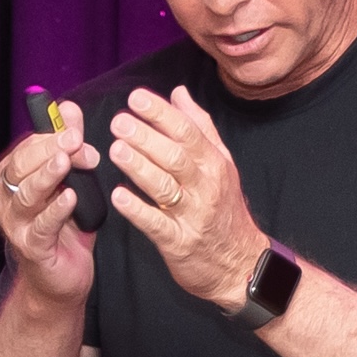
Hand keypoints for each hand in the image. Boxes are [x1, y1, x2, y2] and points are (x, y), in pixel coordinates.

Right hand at [0, 109, 99, 308]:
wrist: (61, 279)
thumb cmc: (65, 227)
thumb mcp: (71, 181)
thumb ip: (69, 145)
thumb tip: (68, 109)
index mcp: (12, 179)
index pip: (25, 148)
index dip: (50, 136)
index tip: (76, 129)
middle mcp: (7, 200)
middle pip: (21, 168)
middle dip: (49, 150)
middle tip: (75, 140)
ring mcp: (16, 225)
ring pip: (27, 195)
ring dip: (47, 176)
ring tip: (66, 162)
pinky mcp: (31, 248)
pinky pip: (41, 226)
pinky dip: (55, 211)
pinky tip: (70, 198)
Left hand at [107, 85, 267, 305]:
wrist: (241, 264)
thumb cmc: (224, 210)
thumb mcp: (221, 164)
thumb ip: (199, 127)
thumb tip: (178, 93)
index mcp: (213, 163)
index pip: (187, 131)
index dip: (161, 113)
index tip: (136, 97)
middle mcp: (205, 186)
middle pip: (175, 156)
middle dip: (145, 137)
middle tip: (118, 122)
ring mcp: (193, 215)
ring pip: (165, 186)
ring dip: (139, 167)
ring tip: (115, 150)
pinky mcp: (179, 243)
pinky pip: (157, 225)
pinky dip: (138, 210)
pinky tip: (119, 197)